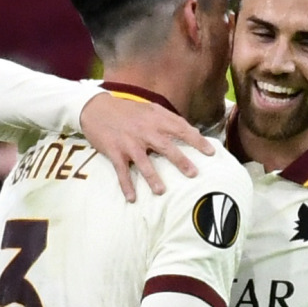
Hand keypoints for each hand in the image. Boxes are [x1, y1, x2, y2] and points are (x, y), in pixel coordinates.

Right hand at [80, 92, 215, 200]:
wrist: (96, 108)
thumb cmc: (128, 111)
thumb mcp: (150, 109)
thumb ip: (169, 120)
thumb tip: (193, 132)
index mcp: (156, 119)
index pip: (181, 129)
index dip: (197, 140)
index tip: (211, 153)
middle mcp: (144, 131)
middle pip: (165, 146)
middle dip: (180, 161)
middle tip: (193, 174)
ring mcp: (129, 142)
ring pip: (143, 162)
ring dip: (152, 177)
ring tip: (161, 191)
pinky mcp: (115, 152)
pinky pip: (121, 171)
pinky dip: (126, 185)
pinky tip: (132, 198)